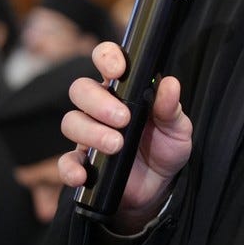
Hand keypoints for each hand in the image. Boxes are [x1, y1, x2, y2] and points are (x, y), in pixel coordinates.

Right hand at [58, 41, 192, 231]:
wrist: (159, 186)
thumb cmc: (165, 147)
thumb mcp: (177, 129)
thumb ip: (172, 108)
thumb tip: (170, 84)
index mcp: (124, 90)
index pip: (106, 61)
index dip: (107, 58)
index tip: (118, 70)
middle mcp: (100, 108)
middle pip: (81, 90)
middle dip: (98, 101)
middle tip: (123, 118)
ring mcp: (88, 135)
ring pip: (71, 122)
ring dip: (91, 132)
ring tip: (116, 145)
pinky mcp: (83, 163)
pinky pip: (66, 162)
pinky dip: (71, 168)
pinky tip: (84, 174)